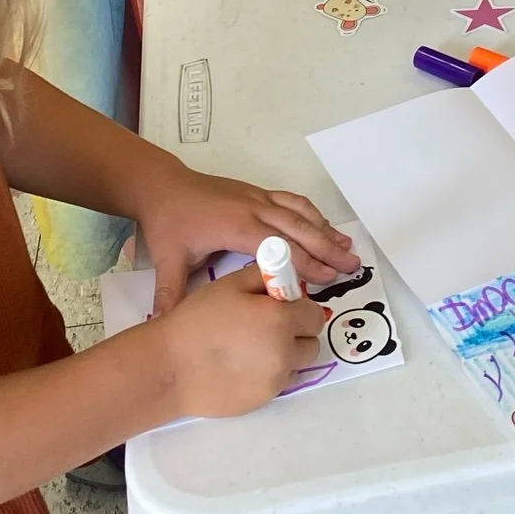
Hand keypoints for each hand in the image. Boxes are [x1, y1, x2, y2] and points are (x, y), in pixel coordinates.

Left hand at [135, 157, 356, 308]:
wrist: (163, 185)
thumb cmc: (169, 222)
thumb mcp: (167, 260)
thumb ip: (171, 295)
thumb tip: (165, 329)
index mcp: (236, 227)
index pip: (279, 248)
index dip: (304, 263)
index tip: (327, 279)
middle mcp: (254, 209)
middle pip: (298, 228)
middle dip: (327, 248)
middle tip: (352, 265)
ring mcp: (258, 198)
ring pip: (300, 212)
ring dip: (325, 229)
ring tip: (347, 247)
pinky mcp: (258, 193)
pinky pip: (292, 202)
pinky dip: (312, 213)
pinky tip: (324, 225)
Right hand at [155, 264, 324, 418]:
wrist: (170, 367)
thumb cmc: (198, 320)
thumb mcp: (231, 285)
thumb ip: (265, 278)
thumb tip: (286, 280)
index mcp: (280, 319)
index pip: (314, 314)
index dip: (299, 308)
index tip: (281, 307)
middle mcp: (285, 352)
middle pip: (311, 342)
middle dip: (297, 333)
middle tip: (267, 327)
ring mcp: (275, 381)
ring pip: (297, 365)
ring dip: (286, 355)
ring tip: (253, 348)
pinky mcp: (263, 400)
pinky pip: (279, 383)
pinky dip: (270, 374)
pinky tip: (242, 366)